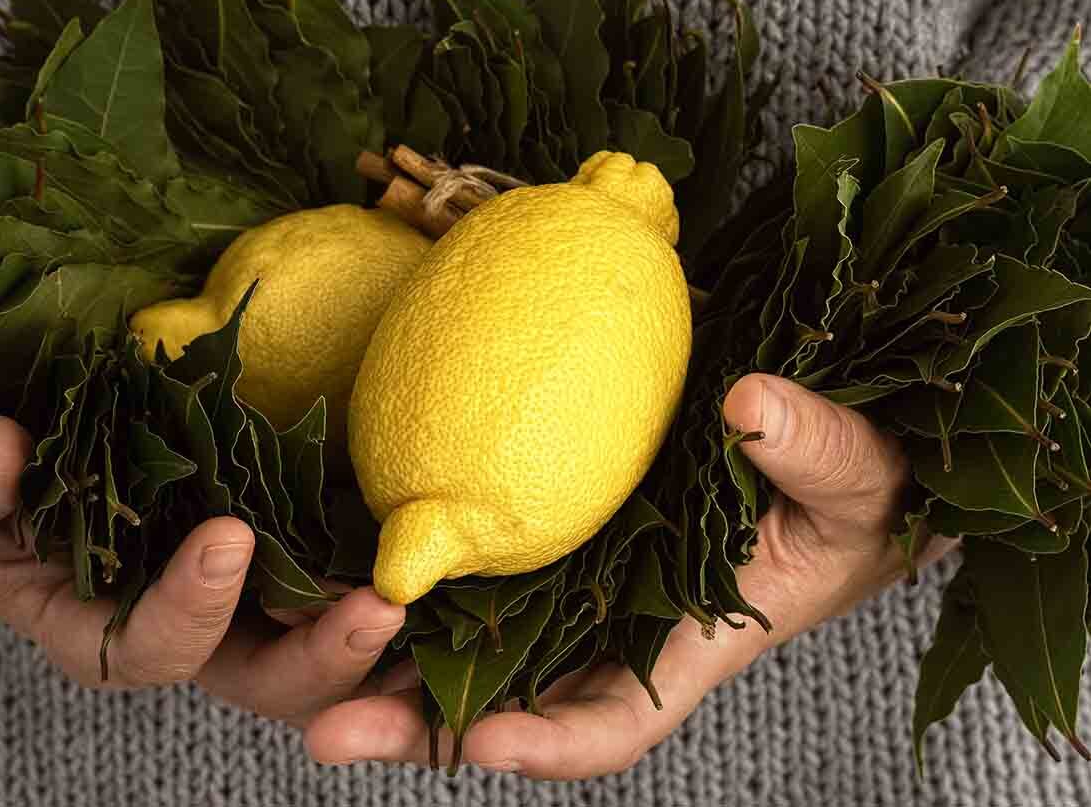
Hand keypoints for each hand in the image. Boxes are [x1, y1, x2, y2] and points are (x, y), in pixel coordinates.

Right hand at [0, 381, 407, 726]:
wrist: (11, 421)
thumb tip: (2, 450)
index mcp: (94, 625)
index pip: (148, 649)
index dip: (188, 610)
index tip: (227, 539)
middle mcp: (180, 619)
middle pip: (261, 675)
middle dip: (319, 659)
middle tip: (375, 610)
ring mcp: (240, 583)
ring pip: (317, 636)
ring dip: (375, 627)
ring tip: (428, 590)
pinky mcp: (282, 527)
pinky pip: (341, 560)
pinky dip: (386, 562)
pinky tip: (436, 540)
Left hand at [303, 373, 955, 777]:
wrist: (819, 458)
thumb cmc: (853, 488)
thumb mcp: (855, 474)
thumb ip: (818, 451)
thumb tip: (751, 405)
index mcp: (686, 643)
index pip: (616, 720)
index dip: (552, 745)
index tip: (482, 745)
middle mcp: (609, 628)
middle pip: (508, 702)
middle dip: (421, 728)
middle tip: (327, 731)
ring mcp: (568, 580)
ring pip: (466, 638)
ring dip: (385, 660)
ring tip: (295, 664)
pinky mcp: (542, 525)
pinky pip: (467, 560)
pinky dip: (408, 572)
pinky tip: (336, 559)